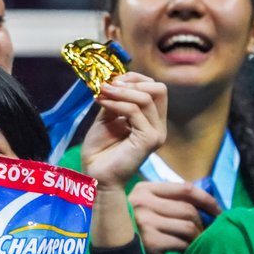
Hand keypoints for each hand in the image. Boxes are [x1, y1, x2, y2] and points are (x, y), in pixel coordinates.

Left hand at [80, 73, 167, 191]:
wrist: (95, 174)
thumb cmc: (100, 150)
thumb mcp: (107, 117)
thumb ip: (116, 100)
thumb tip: (115, 80)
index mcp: (151, 120)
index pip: (155, 89)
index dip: (136, 79)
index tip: (113, 79)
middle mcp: (158, 126)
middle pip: (159, 90)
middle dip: (133, 82)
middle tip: (109, 84)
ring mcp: (156, 133)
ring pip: (146, 99)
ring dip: (121, 92)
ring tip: (102, 92)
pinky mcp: (149, 140)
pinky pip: (135, 112)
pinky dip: (117, 103)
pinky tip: (102, 102)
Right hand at [127, 182, 220, 253]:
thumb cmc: (136, 232)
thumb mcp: (147, 209)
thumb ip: (169, 202)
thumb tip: (207, 205)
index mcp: (143, 189)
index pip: (185, 188)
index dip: (206, 199)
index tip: (218, 210)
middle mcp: (141, 202)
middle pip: (188, 209)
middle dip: (203, 223)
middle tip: (206, 233)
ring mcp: (144, 221)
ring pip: (188, 226)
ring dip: (197, 237)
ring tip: (194, 243)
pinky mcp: (150, 241)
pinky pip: (182, 243)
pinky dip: (188, 248)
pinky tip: (184, 252)